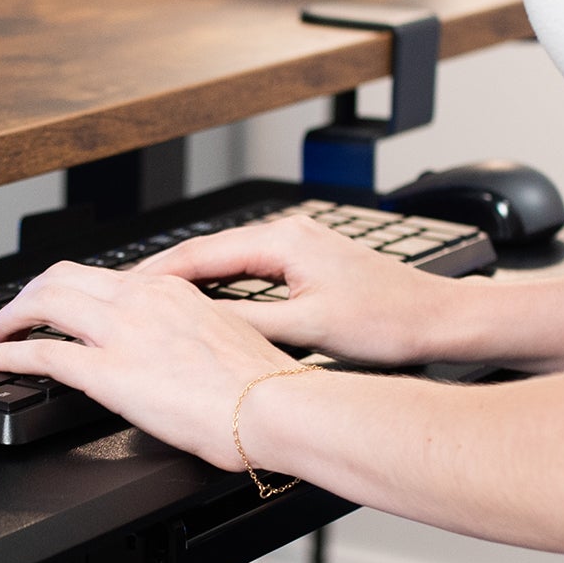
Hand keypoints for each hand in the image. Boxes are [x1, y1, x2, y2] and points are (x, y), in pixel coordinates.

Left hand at [0, 261, 303, 469]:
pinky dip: (2, 352)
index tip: (55, 307)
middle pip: (60, 277)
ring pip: (42, 301)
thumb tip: (179, 345)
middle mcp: (141, 298)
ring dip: (8, 317)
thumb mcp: (227, 337)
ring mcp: (122, 332)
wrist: (277, 407)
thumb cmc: (264, 387)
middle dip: (27, 295)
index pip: (103, 277)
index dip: (68, 291)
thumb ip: (192, 330)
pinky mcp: (108, 371)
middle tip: (10, 318)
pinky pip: (38, 353)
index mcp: (170, 289)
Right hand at [133, 214, 461, 366]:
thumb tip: (198, 325)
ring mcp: (300, 245)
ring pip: (229, 260)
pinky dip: (223, 285)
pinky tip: (209, 304)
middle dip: (166, 275)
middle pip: (210, 251)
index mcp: (283, 240)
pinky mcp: (310, 262)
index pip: (201, 253)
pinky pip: (251, 269)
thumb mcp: (310, 329)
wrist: (440, 318)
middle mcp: (289, 233)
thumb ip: (250, 323)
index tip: (123, 290)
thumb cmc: (389, 320)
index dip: (157, 274)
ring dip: (193, 280)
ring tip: (156, 302)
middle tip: (126, 297)